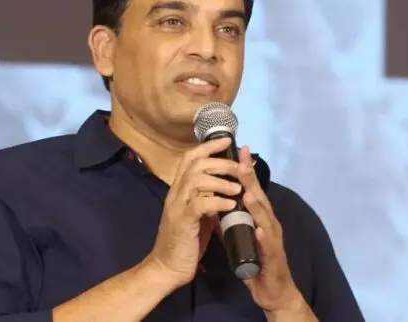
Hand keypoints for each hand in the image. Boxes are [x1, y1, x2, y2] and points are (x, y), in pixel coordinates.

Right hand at [146, 138, 243, 288]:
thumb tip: (227, 184)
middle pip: (196, 164)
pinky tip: (231, 206)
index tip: (227, 141)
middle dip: (220, 162)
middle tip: (239, 167)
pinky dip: (218, 202)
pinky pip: (200, 204)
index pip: (190, 158)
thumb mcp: (198, 214)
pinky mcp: (183, 222)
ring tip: (238, 187)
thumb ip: (208, 197)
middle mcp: (176, 193)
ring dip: (221, 181)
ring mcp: (177, 206)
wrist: (167, 267)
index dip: (208, 147)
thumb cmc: (185, 241)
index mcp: (180, 189)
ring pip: (197, 180)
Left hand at [237, 146, 312, 318]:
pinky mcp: (272, 259)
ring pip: (265, 220)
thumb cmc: (257, 261)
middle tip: (242, 159)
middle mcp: (268, 223)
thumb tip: (216, 200)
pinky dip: (263, 238)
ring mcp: (272, 240)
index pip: (250, 188)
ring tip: (248, 192)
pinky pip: (267, 247)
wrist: (272, 291)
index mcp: (259, 216)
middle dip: (251, 179)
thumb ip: (230, 218)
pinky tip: (258, 231)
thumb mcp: (240, 235)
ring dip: (257, 206)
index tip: (237, 149)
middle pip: (259, 197)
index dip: (244, 169)